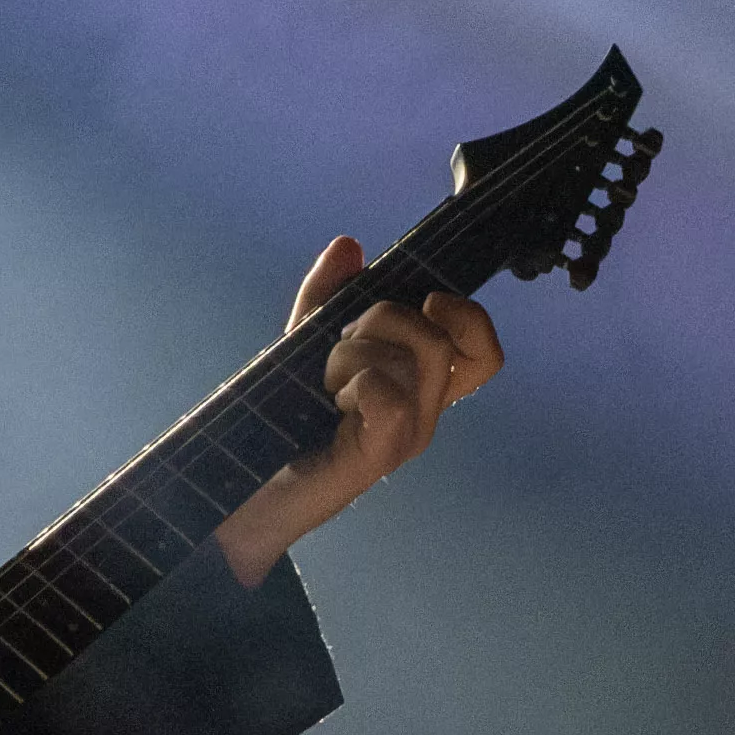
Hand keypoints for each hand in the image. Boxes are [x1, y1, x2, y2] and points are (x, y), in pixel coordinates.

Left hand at [207, 237, 505, 586]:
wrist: (249, 489)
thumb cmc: (285, 417)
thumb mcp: (305, 341)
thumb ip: (328, 294)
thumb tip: (349, 246)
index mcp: (419, 385)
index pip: (485, 352)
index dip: (468, 317)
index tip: (421, 303)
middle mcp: (424, 410)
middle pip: (440, 336)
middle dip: (382, 318)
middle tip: (340, 348)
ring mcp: (408, 436)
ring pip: (420, 357)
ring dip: (357, 351)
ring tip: (326, 380)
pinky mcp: (380, 456)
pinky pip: (390, 396)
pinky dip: (356, 384)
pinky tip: (332, 403)